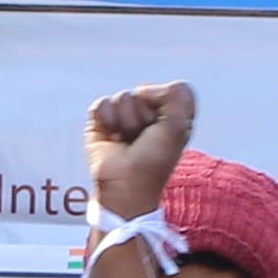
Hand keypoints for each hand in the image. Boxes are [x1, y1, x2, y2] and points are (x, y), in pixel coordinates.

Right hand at [86, 81, 197, 225]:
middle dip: (144, 117)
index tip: (165, 131)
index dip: (169, 107)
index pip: (173, 90)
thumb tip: (142, 90)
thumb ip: (176, 95)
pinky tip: (111, 138)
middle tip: (142, 140)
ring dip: (125, 123)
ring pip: (123, 97)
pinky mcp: (99, 121)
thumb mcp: (178, 128)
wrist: (124, 186)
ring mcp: (122, 116)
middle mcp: (146, 113)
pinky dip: (106, 120)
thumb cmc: (152, 164)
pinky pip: (102, 104)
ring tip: (126, 142)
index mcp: (170, 115)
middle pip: (145, 92)